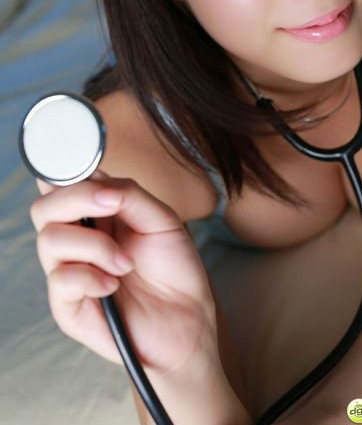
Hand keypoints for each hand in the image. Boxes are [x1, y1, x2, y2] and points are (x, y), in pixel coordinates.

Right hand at [30, 169, 217, 374]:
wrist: (189, 319)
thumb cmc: (175, 269)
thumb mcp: (161, 219)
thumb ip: (128, 194)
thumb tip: (98, 182)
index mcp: (95, 213)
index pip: (60, 184)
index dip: (65, 172)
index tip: (93, 174)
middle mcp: (76, 239)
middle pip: (43, 207)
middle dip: (78, 199)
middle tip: (114, 207)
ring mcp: (69, 272)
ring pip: (49, 240)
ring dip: (95, 246)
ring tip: (126, 263)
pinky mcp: (68, 307)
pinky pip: (61, 279)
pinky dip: (92, 277)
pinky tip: (115, 285)